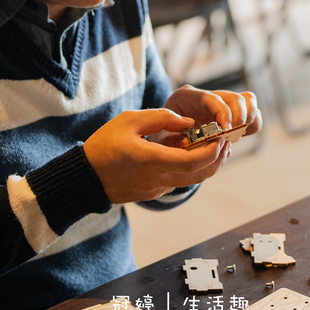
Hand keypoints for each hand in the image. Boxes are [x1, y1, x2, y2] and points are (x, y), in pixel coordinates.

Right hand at [83, 108, 229, 203]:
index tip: (220, 137)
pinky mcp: (152, 192)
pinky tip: (189, 152)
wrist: (84, 177)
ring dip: (206, 165)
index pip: (193, 162)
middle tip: (224, 141)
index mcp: (152, 161)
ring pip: (191, 180)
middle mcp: (158, 179)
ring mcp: (155, 189)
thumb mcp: (129, 120)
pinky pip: (178, 181)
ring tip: (213, 145)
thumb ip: (161, 117)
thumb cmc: (104, 145)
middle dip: (217, 158)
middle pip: (199, 174)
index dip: (212, 151)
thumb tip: (188, 122)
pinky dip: (190, 169)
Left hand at [163, 85, 261, 138]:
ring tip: (235, 137)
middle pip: (236, 98)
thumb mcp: (160, 142)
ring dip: (248, 120)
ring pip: (247, 101)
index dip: (223, 114)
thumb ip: (176, 142)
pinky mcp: (229, 114)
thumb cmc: (158, 142)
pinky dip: (251, 125)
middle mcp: (205, 97)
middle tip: (231, 138)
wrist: (159, 143)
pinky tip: (238, 138)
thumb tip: (200, 142)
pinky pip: (250, 113)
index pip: (212, 98)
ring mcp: (219, 104)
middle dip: (239, 119)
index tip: (225, 133)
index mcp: (184, 97)